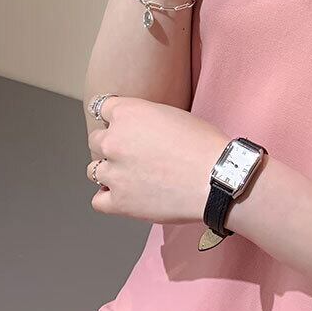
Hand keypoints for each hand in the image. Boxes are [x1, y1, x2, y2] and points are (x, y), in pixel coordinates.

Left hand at [85, 95, 228, 224]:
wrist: (217, 177)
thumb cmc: (204, 144)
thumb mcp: (173, 115)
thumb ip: (146, 119)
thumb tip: (137, 131)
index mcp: (128, 113)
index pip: (102, 108)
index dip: (116, 117)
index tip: (124, 125)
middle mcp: (114, 140)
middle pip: (96, 140)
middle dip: (113, 144)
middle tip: (135, 153)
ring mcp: (113, 173)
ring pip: (94, 170)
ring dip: (111, 171)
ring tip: (134, 175)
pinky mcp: (118, 202)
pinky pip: (98, 200)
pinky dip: (110, 197)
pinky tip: (128, 194)